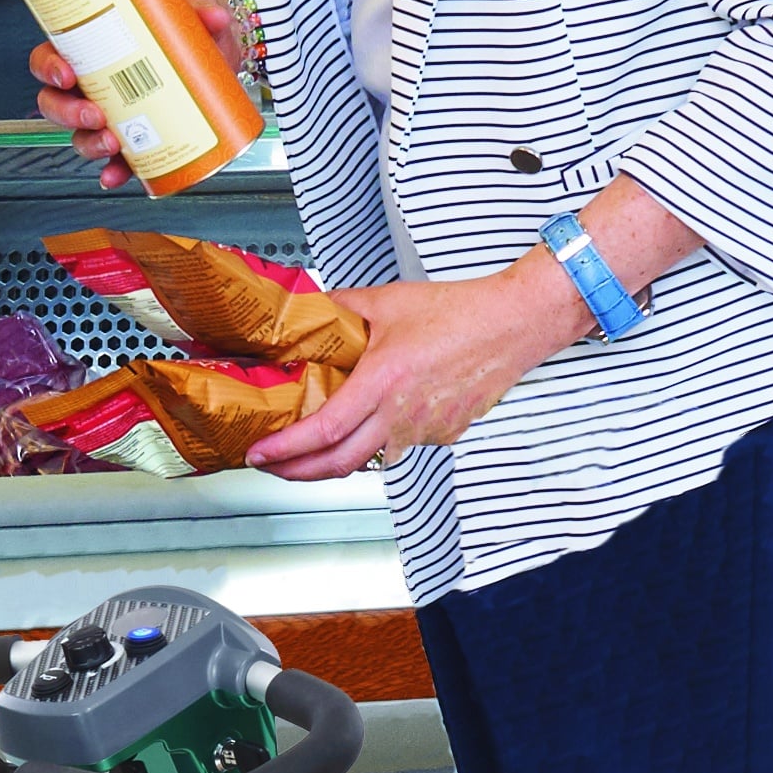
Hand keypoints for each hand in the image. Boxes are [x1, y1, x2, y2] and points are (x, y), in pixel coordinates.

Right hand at [26, 0, 258, 190]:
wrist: (216, 55)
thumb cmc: (186, 26)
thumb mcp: (192, 9)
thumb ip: (200, 9)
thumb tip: (213, 17)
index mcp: (92, 48)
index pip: (51, 57)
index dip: (48, 67)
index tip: (66, 74)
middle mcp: (92, 84)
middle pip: (55, 103)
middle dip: (68, 113)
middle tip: (94, 114)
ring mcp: (110, 116)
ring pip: (78, 135)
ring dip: (89, 143)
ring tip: (112, 143)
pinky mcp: (134, 141)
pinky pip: (113, 162)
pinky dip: (112, 172)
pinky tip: (115, 175)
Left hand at [252, 265, 561, 479]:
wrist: (513, 323)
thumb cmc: (460, 311)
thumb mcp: (388, 301)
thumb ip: (342, 307)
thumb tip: (310, 310)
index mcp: (383, 381)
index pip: (323, 431)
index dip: (285, 449)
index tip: (259, 453)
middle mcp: (402, 414)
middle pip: (338, 464)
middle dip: (296, 472)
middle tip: (272, 466)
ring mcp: (424, 430)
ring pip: (369, 459)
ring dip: (335, 459)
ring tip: (311, 449)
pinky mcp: (443, 435)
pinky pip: (399, 446)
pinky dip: (376, 442)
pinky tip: (367, 426)